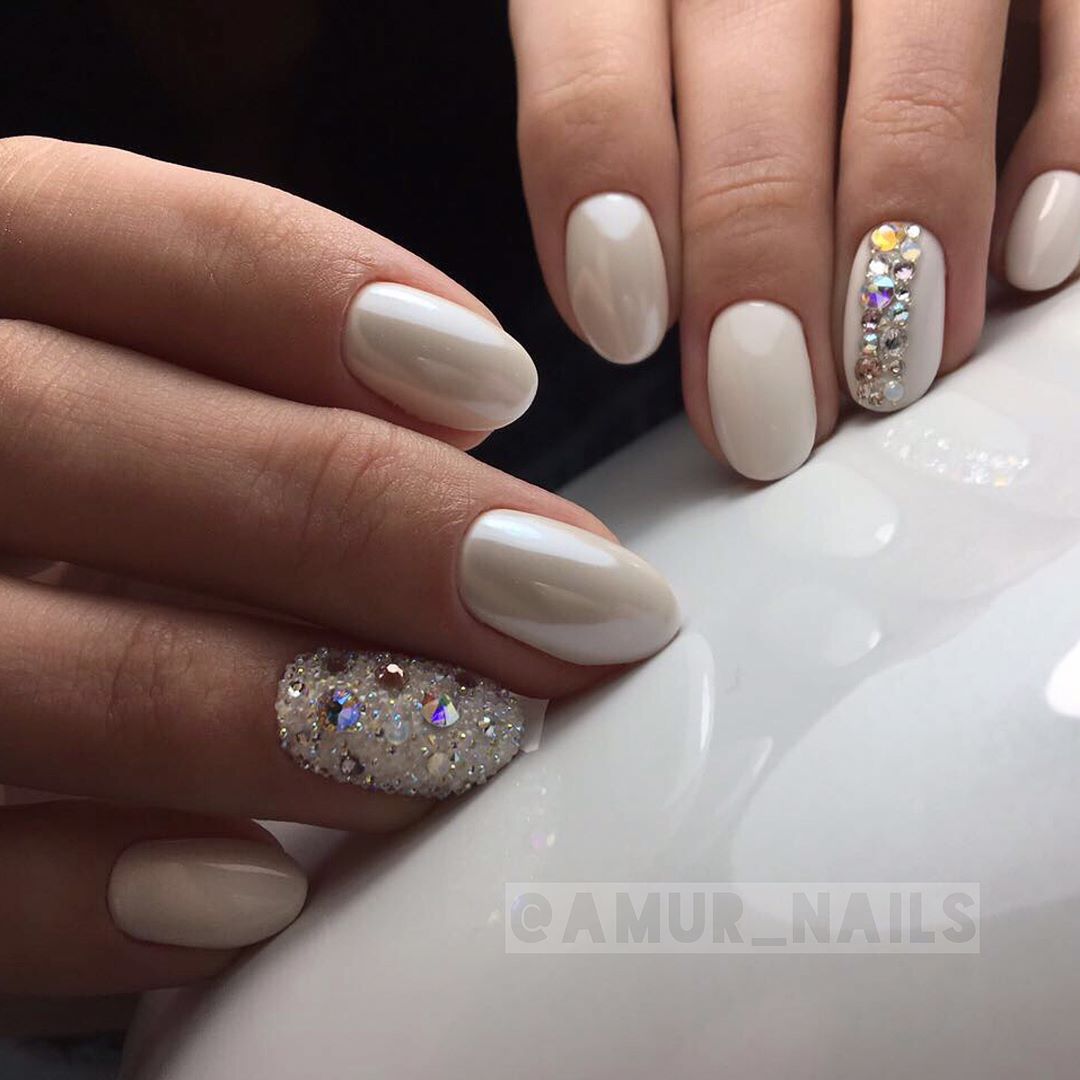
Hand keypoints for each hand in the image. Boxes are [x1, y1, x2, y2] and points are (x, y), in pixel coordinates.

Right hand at [0, 138, 678, 1001]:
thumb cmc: (77, 532)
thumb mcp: (121, 431)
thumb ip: (243, 401)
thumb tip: (460, 417)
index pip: (90, 233)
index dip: (298, 288)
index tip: (504, 382)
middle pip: (72, 432)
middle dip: (362, 520)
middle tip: (581, 604)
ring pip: (25, 663)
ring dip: (274, 711)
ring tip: (471, 746)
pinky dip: (95, 899)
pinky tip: (260, 902)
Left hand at [510, 0, 1078, 479]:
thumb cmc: (738, 35)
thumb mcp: (642, 50)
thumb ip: (624, 143)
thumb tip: (631, 309)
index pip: (594, 82)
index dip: (604, 215)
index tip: (627, 331)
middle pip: (753, 118)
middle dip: (757, 282)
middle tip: (771, 417)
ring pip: (913, 87)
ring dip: (896, 254)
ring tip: (888, 377)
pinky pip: (1076, 27)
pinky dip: (1060, 147)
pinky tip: (1028, 258)